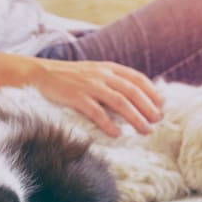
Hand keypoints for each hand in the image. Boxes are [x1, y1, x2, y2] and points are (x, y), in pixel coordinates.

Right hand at [0, 52, 162, 136]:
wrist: (40, 74)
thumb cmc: (69, 77)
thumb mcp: (93, 72)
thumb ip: (112, 81)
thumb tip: (133, 97)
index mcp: (107, 68)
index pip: (136, 78)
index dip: (151, 91)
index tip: (161, 105)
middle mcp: (101, 74)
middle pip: (131, 91)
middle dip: (147, 107)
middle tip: (157, 121)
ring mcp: (89, 85)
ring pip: (119, 101)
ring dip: (134, 117)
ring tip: (144, 130)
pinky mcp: (76, 97)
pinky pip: (96, 111)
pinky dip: (108, 123)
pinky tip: (117, 134)